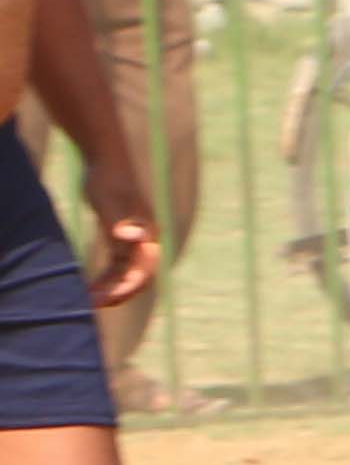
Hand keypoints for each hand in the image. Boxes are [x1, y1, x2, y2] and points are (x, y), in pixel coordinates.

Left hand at [73, 156, 153, 307]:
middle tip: (91, 304)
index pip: (143, 272)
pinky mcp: (120, 237)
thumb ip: (122, 222)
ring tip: (87, 298)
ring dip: (110, 288)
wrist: (105, 160)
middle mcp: (146, 242)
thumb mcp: (111, 202)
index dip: (125, 289)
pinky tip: (90, 284)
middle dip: (117, 293)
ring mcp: (134, 241)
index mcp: (149, 236)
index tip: (103, 300)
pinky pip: (117, 265)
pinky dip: (105, 277)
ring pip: (126, 274)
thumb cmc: (108, 180)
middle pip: (137, 278)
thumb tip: (133, 239)